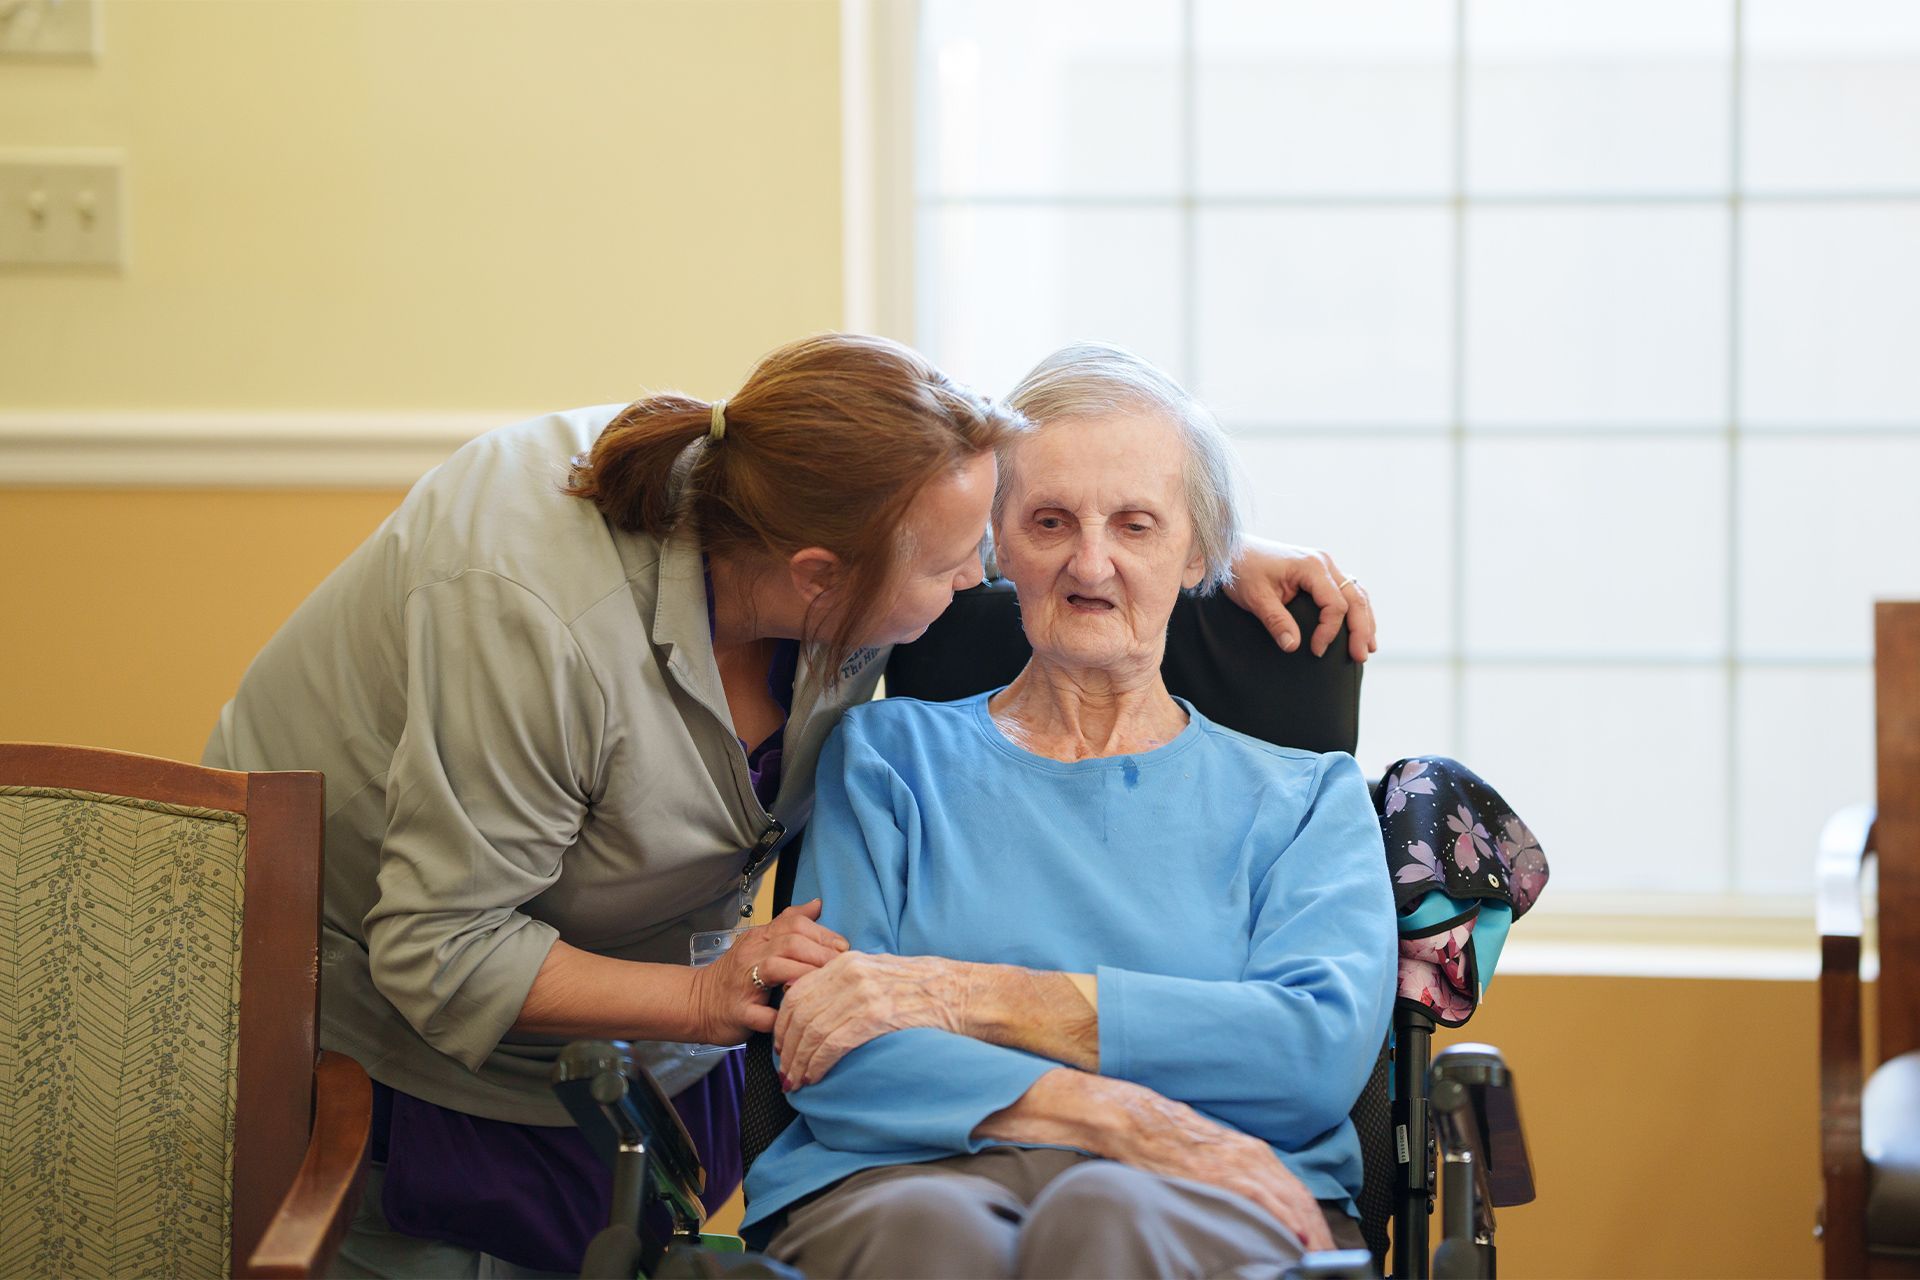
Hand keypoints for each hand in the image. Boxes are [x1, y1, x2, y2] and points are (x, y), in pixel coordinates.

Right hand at [687, 899, 847, 1044]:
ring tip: (826, 985)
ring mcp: (743, 984)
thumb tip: (817, 904)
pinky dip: (780, 1016)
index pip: (794, 925)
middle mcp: (751, 956)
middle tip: (843, 967)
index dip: (823, 935)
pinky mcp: (739, 1013)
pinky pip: (762, 1014)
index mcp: (759, 939)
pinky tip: (796, 1016)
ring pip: (777, 969)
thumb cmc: (737, 976)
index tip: (843, 948)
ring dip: (806, 975)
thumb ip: (788, 924)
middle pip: (790, 943)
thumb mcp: (760, 943)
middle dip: (822, 954)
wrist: (698, 1003)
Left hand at [774, 952, 969, 1087]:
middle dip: (786, 1047)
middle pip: (799, 1013)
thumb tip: (825, 1006)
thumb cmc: (933, 989)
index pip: (798, 992)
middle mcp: (850, 972)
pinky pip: (831, 1043)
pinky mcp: (875, 1016)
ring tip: (796, 1082)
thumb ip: (852, 983)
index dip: (783, 1023)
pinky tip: (815, 1078)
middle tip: (785, 1072)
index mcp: (849, 961)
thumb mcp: (883, 973)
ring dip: (798, 1061)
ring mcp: (862, 993)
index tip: (782, 1046)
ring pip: (811, 1031)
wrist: (968, 994)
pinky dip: (817, 1064)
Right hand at [1089, 1075, 1335, 1251]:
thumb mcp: (1215, 1158)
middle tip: (1330, 1258)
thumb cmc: (1172, 1142)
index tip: (1323, 1245)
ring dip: (1309, 1232)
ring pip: (1289, 1200)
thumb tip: (1253, 1210)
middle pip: (1301, 1199)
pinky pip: (1263, 1199)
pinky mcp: (1225, 1172)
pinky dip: (1284, 1218)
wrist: (1142, 1122)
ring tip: (1320, 1256)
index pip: (1297, 1193)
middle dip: (1319, 1232)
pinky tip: (1296, 1236)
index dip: (1314, 1221)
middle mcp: (1255, 1155)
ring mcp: (1241, 1163)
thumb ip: (1238, 1178)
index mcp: (1255, 1153)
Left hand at [1223, 536, 1377, 662]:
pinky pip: (1346, 592)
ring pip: (1356, 594)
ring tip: (1368, 648)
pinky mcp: (1320, 573)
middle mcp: (1324, 563)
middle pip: (1355, 598)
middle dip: (1361, 629)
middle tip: (1360, 657)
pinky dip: (1356, 611)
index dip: (1330, 631)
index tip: (1316, 651)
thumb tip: (1292, 647)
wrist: (1234, 552)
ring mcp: (1325, 566)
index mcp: (1311, 566)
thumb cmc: (1243, 571)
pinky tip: (1359, 629)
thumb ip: (1275, 620)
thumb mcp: (1256, 597)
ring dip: (1365, 621)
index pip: (1335, 604)